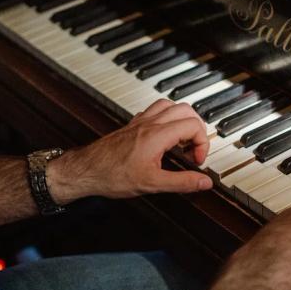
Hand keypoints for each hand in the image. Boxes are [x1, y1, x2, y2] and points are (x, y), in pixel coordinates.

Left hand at [48, 99, 213, 200]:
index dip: (202, 144)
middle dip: (197, 129)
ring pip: (170, 105)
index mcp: (157, 135)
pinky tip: (164, 136)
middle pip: (186, 110)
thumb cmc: (112, 175)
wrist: (86, 170)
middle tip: (193, 150)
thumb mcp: (152, 184)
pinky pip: (155, 110)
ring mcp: (140, 122)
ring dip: (183, 120)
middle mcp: (150, 123)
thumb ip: (182, 182)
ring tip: (182, 141)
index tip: (196, 160)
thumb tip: (204, 183)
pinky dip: (167, 118)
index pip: (193, 126)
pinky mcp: (132, 125)